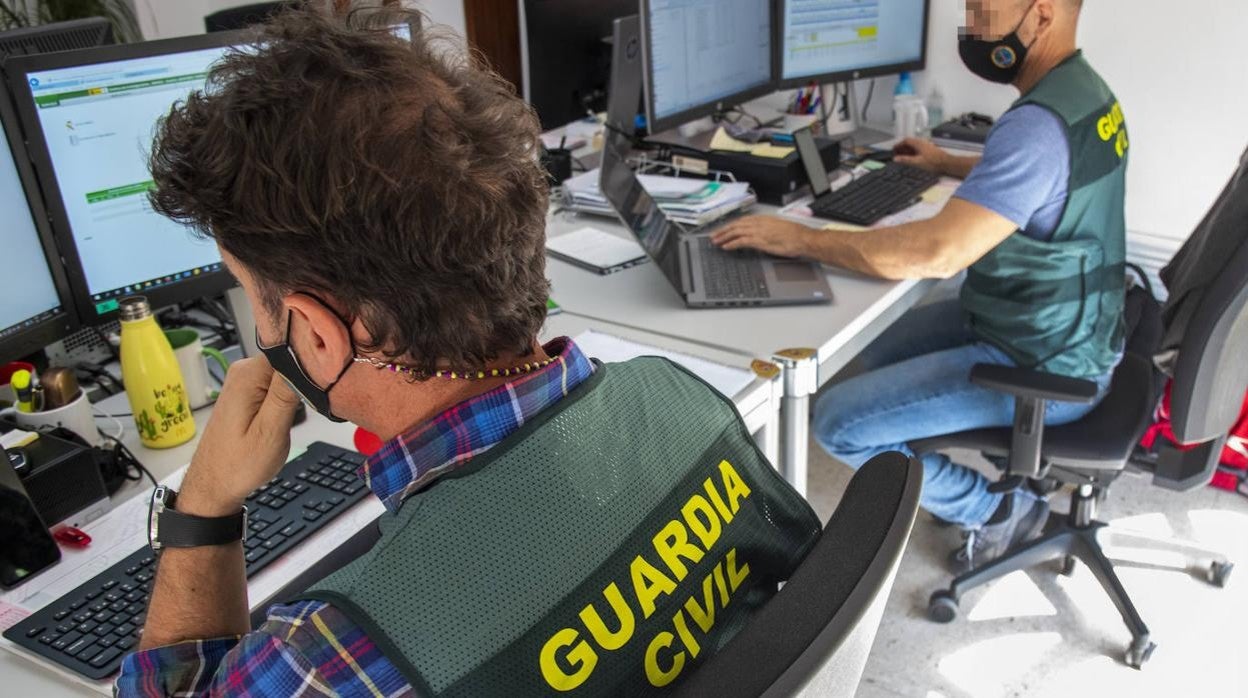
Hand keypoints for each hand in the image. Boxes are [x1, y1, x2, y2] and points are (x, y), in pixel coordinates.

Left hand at [178, 358, 300, 516]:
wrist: (214, 483)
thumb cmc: (239, 465)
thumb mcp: (269, 432)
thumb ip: (285, 394)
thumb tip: (302, 360)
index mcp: (248, 375)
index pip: (292, 350)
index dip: (312, 366)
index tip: (323, 386)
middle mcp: (244, 370)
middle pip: (290, 359)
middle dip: (306, 379)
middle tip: (308, 408)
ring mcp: (245, 380)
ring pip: (286, 371)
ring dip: (298, 389)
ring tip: (295, 415)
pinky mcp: (248, 390)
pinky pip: (278, 382)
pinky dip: (288, 396)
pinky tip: (286, 415)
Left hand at [710, 215, 811, 256]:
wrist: (803, 238)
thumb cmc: (795, 235)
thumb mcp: (778, 229)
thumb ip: (766, 230)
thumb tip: (760, 234)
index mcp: (763, 219)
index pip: (742, 220)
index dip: (731, 225)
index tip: (723, 229)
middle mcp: (759, 223)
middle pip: (736, 225)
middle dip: (723, 230)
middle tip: (713, 235)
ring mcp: (759, 231)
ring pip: (736, 232)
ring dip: (724, 237)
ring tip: (715, 241)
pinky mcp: (760, 240)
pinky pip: (742, 241)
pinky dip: (732, 243)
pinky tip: (726, 247)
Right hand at [893, 138, 947, 174]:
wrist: (946, 163)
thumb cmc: (933, 162)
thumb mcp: (917, 162)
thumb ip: (905, 160)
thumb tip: (896, 159)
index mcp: (918, 143)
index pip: (906, 140)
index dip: (898, 144)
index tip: (894, 149)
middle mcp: (922, 142)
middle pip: (910, 142)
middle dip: (902, 148)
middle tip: (897, 153)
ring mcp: (926, 146)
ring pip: (914, 146)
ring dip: (907, 150)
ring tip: (903, 157)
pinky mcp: (929, 150)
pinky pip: (918, 149)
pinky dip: (913, 152)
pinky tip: (912, 159)